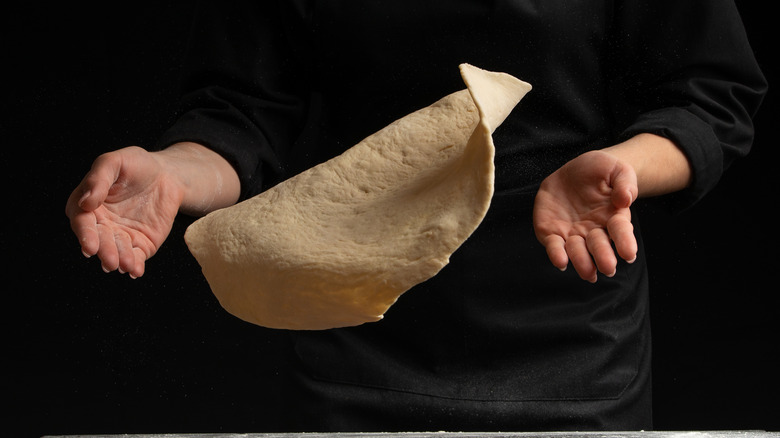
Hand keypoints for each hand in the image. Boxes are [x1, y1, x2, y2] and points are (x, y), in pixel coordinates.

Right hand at [65, 146, 184, 277]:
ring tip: (125, 265)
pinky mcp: (140, 244)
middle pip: (99, 241)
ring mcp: (120, 236)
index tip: (90, 246)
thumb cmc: (136, 165)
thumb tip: (86, 202)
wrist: (168, 175)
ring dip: (120, 260)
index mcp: (87, 205)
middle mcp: (101, 224)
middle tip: (110, 261)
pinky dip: (135, 265)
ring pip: (116, 251)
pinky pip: (135, 257)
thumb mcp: (115, 162)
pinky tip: (136, 271)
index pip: (82, 222)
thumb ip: (99, 178)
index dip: (85, 235)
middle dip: (104, 252)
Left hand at [533, 150, 637, 281]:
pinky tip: (561, 262)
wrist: (573, 171)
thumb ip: (625, 182)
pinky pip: (554, 246)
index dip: (625, 242)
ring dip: (582, 262)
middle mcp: (594, 230)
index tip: (629, 254)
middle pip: (599, 246)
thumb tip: (625, 199)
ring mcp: (573, 234)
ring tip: (588, 272)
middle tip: (608, 268)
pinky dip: (557, 255)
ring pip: (578, 252)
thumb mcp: (616, 169)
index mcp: (613, 217)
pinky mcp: (552, 232)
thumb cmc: (600, 171)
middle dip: (603, 257)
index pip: (621, 231)